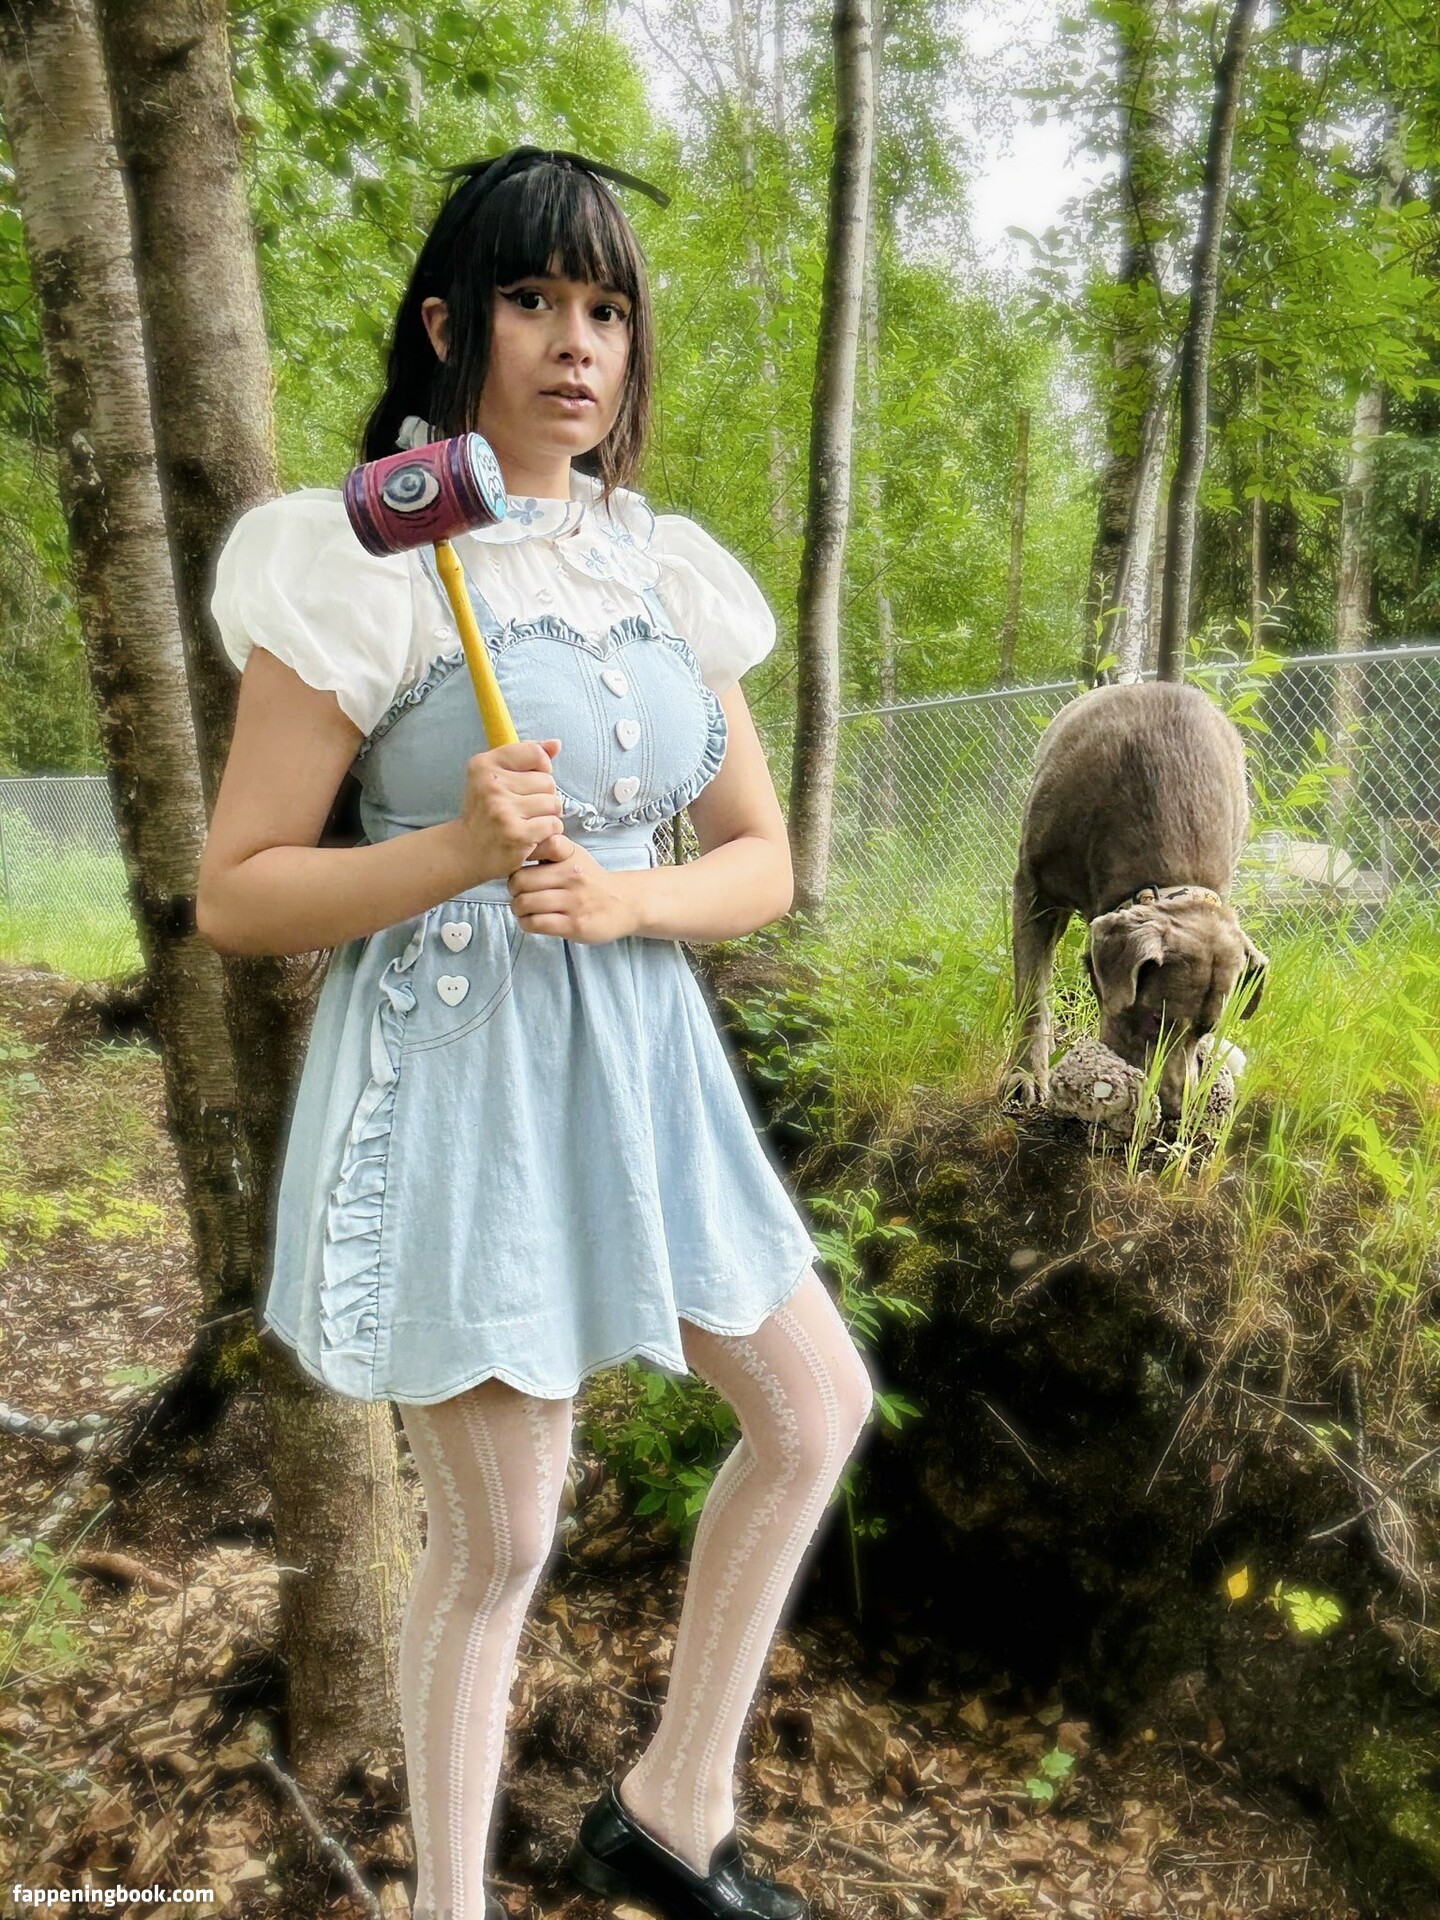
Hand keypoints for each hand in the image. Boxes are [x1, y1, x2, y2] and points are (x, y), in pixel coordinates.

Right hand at [451, 738, 564, 884]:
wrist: (465, 851)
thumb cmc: (485, 811)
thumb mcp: (495, 777)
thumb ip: (527, 756)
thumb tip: (556, 744)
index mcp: (484, 765)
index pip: (535, 753)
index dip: (541, 768)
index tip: (529, 782)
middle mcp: (491, 786)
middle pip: (548, 782)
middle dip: (544, 796)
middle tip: (524, 809)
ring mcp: (503, 811)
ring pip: (554, 804)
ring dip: (548, 816)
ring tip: (528, 822)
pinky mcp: (516, 835)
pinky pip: (553, 825)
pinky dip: (549, 832)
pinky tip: (532, 836)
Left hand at [507, 833, 641, 942]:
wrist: (625, 903)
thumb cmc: (591, 879)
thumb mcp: (574, 856)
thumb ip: (548, 849)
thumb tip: (515, 847)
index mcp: (568, 856)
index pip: (532, 847)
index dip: (518, 858)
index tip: (520, 866)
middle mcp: (571, 876)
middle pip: (519, 880)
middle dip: (512, 889)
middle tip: (518, 893)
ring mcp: (573, 901)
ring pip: (524, 904)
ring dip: (518, 909)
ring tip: (524, 909)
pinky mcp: (574, 925)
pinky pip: (536, 924)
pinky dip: (526, 923)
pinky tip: (532, 921)